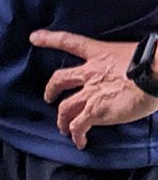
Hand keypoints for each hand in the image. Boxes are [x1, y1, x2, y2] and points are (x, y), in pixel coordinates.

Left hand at [31, 29, 157, 148]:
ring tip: (64, 129)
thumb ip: (124, 65)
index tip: (34, 37)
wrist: (156, 73)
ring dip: (62, 120)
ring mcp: (90, 93)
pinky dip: (77, 135)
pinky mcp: (94, 111)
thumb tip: (131, 75)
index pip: (71, 42)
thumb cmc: (154, 62)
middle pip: (60, 79)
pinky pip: (78, 126)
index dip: (50, 39)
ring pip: (65, 108)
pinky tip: (80, 142)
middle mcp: (90, 72)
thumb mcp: (135, 56)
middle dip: (51, 89)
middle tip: (48, 98)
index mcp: (100, 53)